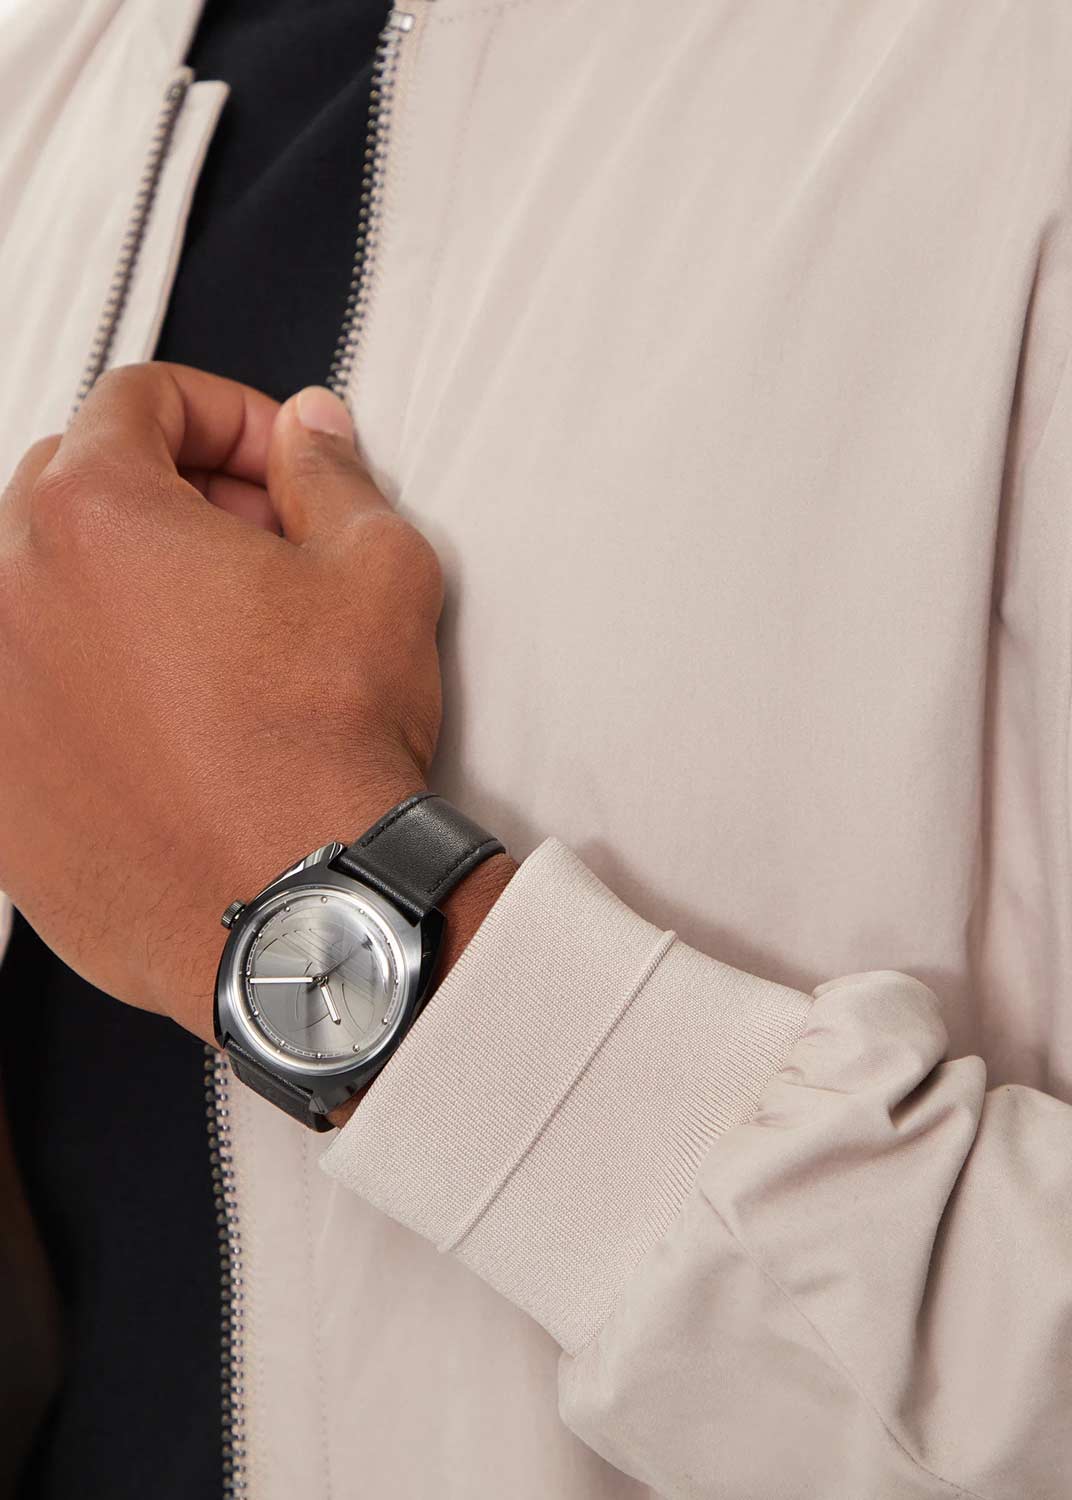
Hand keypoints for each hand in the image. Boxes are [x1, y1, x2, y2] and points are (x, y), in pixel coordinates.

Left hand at [0, 363, 453, 1043]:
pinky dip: (90, 680)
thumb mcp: (377, 572)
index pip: (140, 401)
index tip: (277, 466)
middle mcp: (9, 593)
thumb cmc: (328, 747)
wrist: (300, 909)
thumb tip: (311, 434)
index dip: (228, 417)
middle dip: (175, 495)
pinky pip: (32, 692)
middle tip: (259, 551)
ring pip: (44, 589)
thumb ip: (332, 475)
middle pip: (78, 485)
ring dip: (126, 586)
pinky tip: (172, 718)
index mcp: (92, 514)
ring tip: (217, 640)